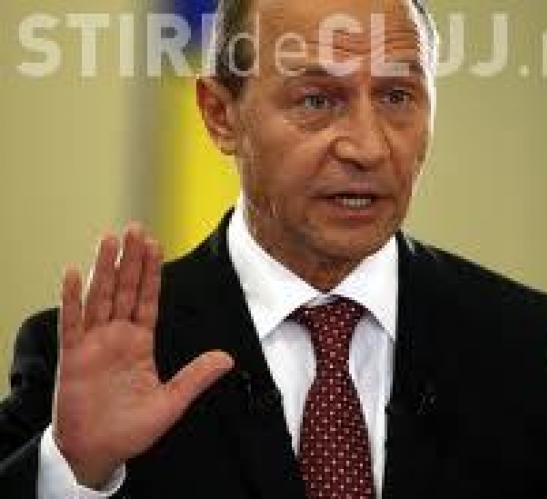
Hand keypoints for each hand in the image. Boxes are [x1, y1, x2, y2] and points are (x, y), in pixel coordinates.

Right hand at [53, 224, 233, 487]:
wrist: (99, 452)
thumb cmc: (132, 429)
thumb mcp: (171, 402)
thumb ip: (195, 377)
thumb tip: (228, 358)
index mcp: (140, 343)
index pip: (148, 299)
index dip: (152, 272)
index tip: (156, 243)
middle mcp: (117, 337)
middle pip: (124, 290)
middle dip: (131, 260)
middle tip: (136, 227)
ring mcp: (94, 344)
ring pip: (100, 298)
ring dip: (105, 269)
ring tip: (110, 239)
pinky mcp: (73, 357)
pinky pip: (72, 323)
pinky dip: (72, 299)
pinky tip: (74, 273)